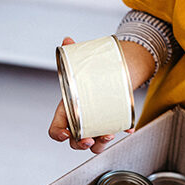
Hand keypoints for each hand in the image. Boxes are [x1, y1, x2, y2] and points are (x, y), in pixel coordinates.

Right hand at [48, 37, 132, 153]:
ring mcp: (95, 125)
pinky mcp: (110, 123)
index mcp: (68, 110)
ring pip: (94, 144)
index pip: (56, 129)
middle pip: (75, 141)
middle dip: (81, 143)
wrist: (110, 72)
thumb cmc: (90, 73)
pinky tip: (127, 127)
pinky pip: (115, 133)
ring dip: (100, 143)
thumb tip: (67, 40)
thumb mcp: (81, 64)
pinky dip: (121, 131)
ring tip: (109, 134)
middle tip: (90, 139)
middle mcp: (80, 121)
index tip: (65, 134)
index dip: (58, 134)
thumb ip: (72, 53)